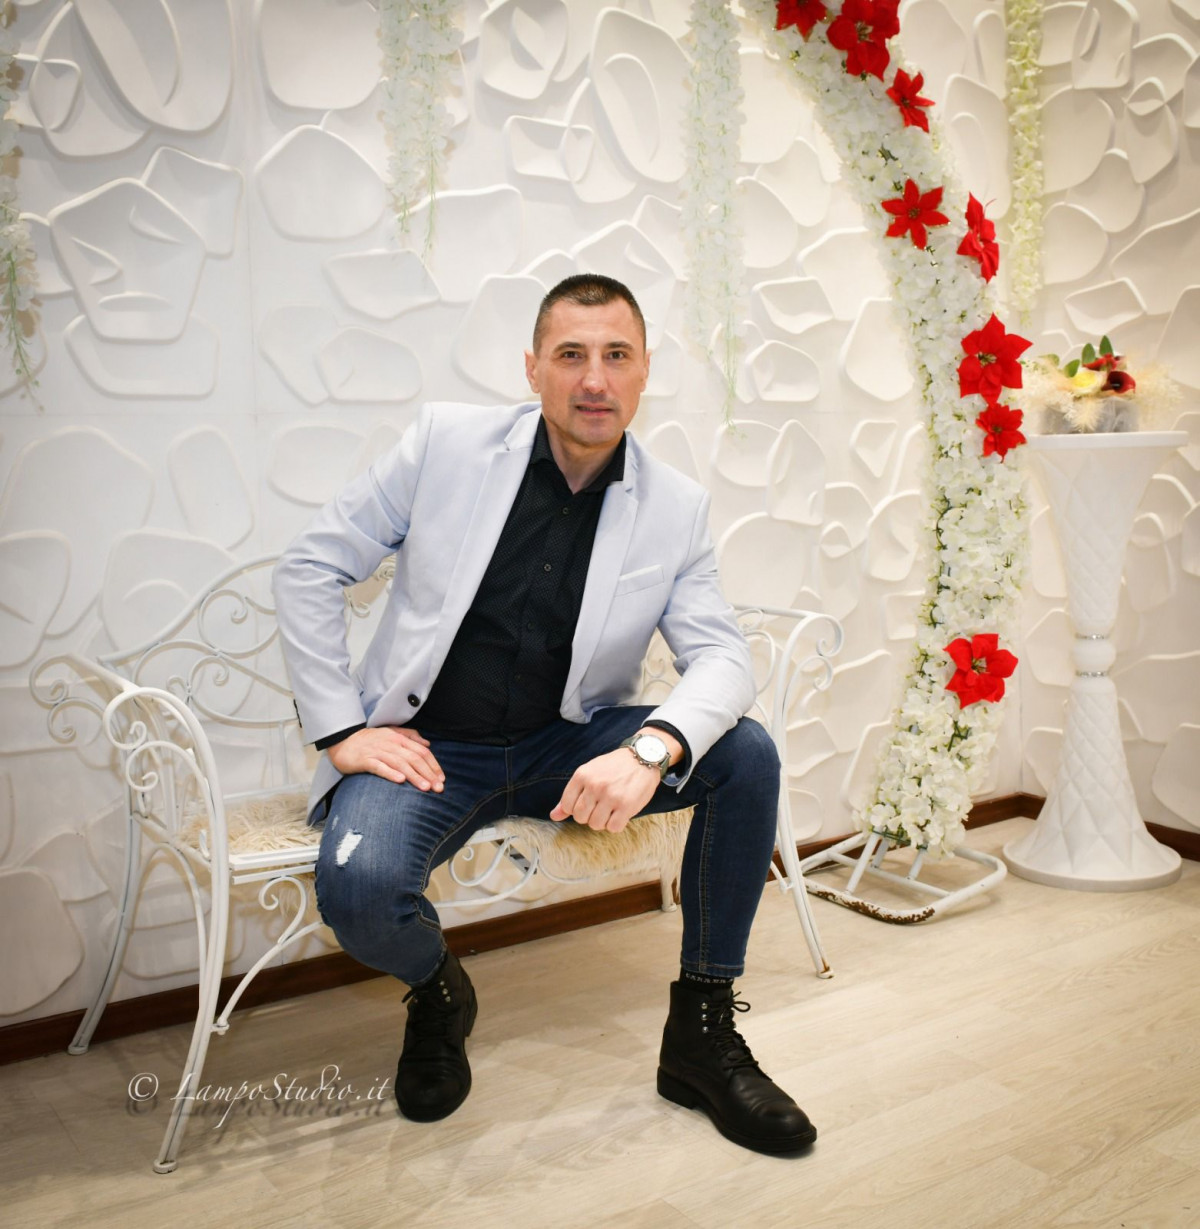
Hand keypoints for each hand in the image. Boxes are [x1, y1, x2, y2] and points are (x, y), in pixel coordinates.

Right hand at [326, 726, 443, 790]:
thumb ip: (410, 736)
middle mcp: (391, 744)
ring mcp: (378, 752)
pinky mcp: (365, 760)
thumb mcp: (392, 733)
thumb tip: (427, 742)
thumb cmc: (370, 740)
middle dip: (428, 773)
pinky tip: (400, 781)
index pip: (421, 751)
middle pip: (414, 758)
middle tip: (438, 788)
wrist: (343, 740)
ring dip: (414, 776)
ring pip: (400, 763)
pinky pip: (379, 767)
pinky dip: (390, 773)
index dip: (433, 765)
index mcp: (399, 738)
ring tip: (425, 788)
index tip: (441, 779)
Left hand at [550, 734, 675, 832]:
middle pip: (580, 817)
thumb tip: (553, 816)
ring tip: (611, 809)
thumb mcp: (589, 773)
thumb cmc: (614, 767)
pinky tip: (620, 813)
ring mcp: (610, 796)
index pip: (567, 806)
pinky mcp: (626, 805)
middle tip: (601, 806)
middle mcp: (595, 785)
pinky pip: (613, 828)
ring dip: (603, 821)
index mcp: (582, 775)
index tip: (587, 803)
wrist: (643, 756)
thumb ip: (571, 795)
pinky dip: (616, 824)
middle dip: (589, 816)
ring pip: (595, 824)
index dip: (576, 809)